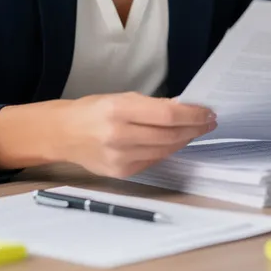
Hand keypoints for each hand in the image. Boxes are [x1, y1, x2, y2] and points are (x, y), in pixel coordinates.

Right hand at [56, 92, 215, 177]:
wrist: (62, 134)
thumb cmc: (92, 111)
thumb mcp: (120, 97)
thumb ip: (151, 105)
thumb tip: (183, 109)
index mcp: (118, 110)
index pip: (167, 115)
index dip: (192, 115)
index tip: (208, 112)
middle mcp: (119, 135)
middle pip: (170, 135)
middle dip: (194, 129)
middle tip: (208, 122)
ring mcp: (119, 158)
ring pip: (165, 150)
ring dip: (184, 140)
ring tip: (195, 131)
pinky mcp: (121, 172)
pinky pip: (153, 161)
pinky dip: (166, 150)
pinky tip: (173, 142)